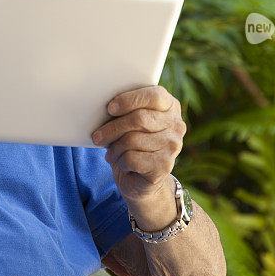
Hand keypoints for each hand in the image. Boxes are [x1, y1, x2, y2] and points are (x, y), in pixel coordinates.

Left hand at [92, 86, 185, 202]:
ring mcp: (173, 146)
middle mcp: (176, 125)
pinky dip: (120, 162)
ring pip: (132, 140)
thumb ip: (126, 111)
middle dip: (113, 127)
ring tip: (111, 152)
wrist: (142, 179)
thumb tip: (105, 108)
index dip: (130, 100)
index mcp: (170, 106)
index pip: (154, 96)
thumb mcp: (130, 122)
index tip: (110, 108)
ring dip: (115, 147)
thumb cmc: (132, 143)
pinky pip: (132, 158)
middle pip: (140, 119)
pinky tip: (121, 163)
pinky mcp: (164, 165)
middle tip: (97, 136)